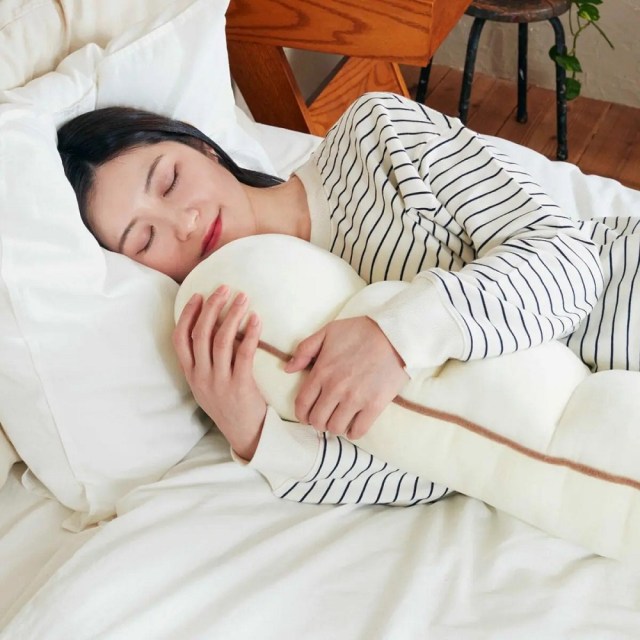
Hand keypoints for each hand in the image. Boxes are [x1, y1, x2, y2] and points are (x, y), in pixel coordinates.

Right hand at [173, 286, 266, 460]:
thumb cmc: (230, 405)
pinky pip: (244, 353)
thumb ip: (206, 361)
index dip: (187, 315)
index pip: (180, 339)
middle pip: (201, 334)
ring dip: (231, 315)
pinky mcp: (239, 386)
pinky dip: (250, 333)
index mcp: (191, 374)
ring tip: (242, 298)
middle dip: (211, 307)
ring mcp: (219, 382)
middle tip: (224, 288)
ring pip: (221, 340)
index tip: (198, 296)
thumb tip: (214, 327)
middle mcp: (201, 376)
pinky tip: (256, 319)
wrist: (245, 434)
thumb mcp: (208, 385)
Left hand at [285, 316, 408, 438]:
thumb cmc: (361, 331)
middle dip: (318, 422)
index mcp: (321, 372)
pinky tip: (354, 424)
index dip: (302, 414)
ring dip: (335, 427)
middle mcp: (335, 388)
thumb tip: (287, 369)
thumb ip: (304, 349)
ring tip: (340, 420)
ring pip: (335, 428)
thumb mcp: (327, 332)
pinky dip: (353, 432)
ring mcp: (355, 398)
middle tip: (325, 417)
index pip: (302, 404)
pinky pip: (358, 430)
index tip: (306, 416)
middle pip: (317, 420)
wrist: (395, 334)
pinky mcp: (375, 405)